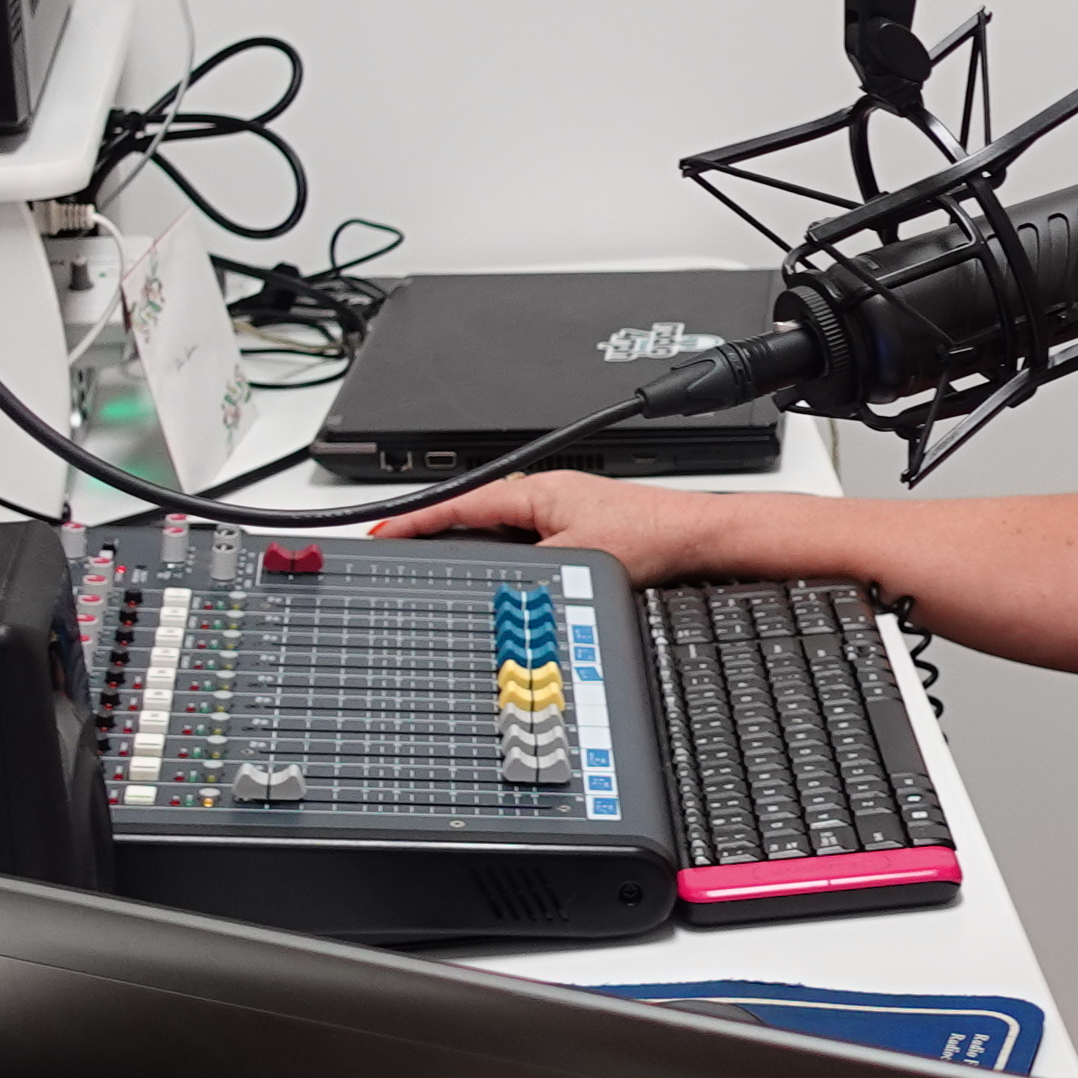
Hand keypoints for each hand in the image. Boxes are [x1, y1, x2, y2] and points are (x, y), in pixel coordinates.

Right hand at [371, 469, 694, 562]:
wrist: (696, 538)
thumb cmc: (651, 537)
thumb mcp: (578, 559)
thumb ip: (527, 569)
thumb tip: (490, 586)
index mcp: (536, 491)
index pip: (460, 503)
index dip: (416, 520)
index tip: (381, 532)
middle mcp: (543, 496)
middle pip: (472, 515)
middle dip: (434, 534)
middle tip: (395, 553)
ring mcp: (557, 513)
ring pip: (496, 531)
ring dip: (470, 548)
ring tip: (435, 568)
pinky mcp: (573, 530)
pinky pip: (520, 543)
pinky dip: (500, 557)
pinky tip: (494, 579)